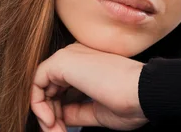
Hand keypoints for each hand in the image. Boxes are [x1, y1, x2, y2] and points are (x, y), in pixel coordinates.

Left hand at [31, 43, 147, 130]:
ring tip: (54, 131)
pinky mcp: (62, 61)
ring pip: (42, 85)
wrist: (144, 93)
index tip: (63, 131)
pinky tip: (50, 120)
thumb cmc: (131, 101)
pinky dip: (38, 103)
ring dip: (44, 113)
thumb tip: (58, 117)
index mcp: (88, 64)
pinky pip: (37, 81)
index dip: (59, 112)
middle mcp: (77, 56)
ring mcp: (69, 56)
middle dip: (50, 115)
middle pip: (50, 87)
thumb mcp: (98, 111)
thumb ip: (76, 111)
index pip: (63, 88)